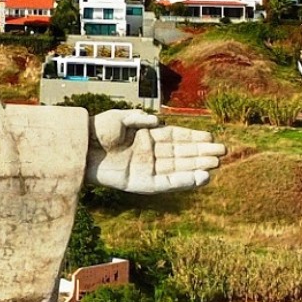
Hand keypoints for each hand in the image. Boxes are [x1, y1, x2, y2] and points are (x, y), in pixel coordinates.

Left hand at [85, 109, 224, 194]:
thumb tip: (158, 122)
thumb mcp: (118, 118)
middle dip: (201, 152)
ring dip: (197, 167)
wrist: (79, 149)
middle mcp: (149, 153)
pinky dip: (183, 181)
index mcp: (146, 136)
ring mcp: (146, 168)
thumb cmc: (96, 131)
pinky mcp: (141, 184)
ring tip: (216, 164)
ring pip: (178, 168)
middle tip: (222, 152)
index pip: (175, 137)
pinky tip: (200, 178)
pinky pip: (167, 183)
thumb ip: (138, 118)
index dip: (193, 137)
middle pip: (181, 153)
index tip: (211, 137)